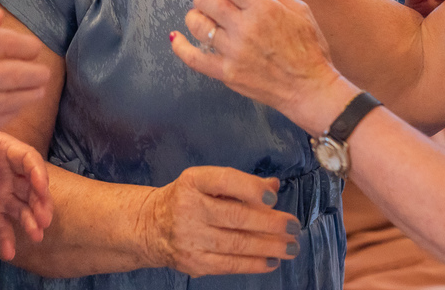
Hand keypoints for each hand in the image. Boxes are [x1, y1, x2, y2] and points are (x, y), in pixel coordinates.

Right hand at [0, 9, 50, 137]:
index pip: (10, 44)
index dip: (27, 48)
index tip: (33, 49)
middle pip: (17, 74)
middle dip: (35, 74)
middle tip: (43, 74)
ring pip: (10, 100)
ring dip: (28, 96)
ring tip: (36, 91)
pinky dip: (9, 114)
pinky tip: (15, 108)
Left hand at [0, 132, 51, 261]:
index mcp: (3, 150)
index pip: (28, 160)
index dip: (38, 173)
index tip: (42, 188)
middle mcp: (8, 173)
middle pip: (32, 187)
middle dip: (41, 202)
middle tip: (45, 219)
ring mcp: (1, 194)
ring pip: (22, 209)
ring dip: (31, 221)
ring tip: (37, 235)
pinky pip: (1, 227)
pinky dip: (6, 239)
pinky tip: (9, 251)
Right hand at [138, 166, 299, 276]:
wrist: (151, 226)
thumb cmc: (188, 199)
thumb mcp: (206, 182)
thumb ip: (239, 184)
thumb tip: (273, 186)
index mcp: (193, 181)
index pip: (225, 180)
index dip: (250, 188)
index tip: (273, 198)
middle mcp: (189, 208)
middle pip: (235, 216)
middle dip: (270, 223)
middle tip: (293, 226)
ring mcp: (190, 237)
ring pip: (237, 243)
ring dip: (269, 246)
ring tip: (291, 246)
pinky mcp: (194, 262)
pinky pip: (230, 264)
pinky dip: (254, 263)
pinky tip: (272, 260)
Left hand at [171, 0, 335, 123]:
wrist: (309, 88)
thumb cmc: (308, 48)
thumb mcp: (300, 9)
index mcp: (263, 7)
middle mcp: (245, 27)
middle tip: (215, 2)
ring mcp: (233, 52)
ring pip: (197, 24)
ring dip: (196, 16)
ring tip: (205, 18)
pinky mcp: (226, 73)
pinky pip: (193, 58)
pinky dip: (181, 46)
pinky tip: (177, 37)